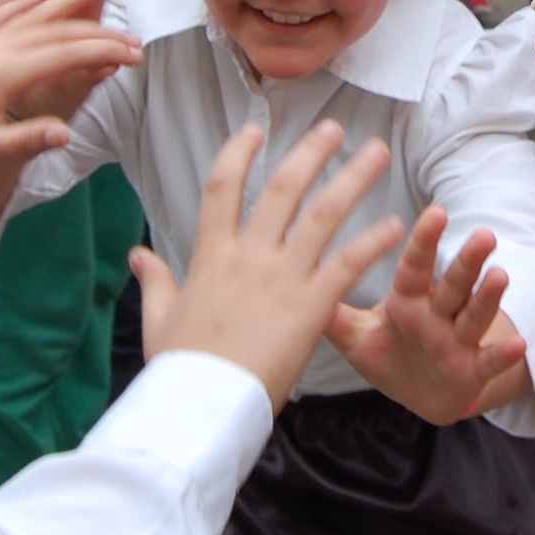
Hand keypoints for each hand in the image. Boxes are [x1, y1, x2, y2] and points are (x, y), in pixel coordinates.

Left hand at [0, 0, 140, 172]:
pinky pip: (10, 11)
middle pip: (61, 30)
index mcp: (8, 71)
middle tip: (133, 40)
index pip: (68, 54)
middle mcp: (2, 47)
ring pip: (37, 13)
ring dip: (71, 3)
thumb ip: (27, 139)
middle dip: (100, 33)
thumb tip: (67, 135)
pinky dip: (33, 0)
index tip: (135, 57)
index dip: (105, 53)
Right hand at [133, 120, 404, 409]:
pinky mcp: (311, 306)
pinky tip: (396, 225)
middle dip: (312, 153)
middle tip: (336, 128)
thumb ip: (155, 281)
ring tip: (378, 153)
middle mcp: (249, 256)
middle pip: (284, 188)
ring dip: (353, 180)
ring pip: (323, 214)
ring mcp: (282, 278)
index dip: (239, 152)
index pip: (223, 186)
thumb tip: (138, 255)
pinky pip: (348, 265)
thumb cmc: (179, 370)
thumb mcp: (159, 320)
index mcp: (210, 255)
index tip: (256, 129)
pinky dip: (373, 242)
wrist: (203, 407)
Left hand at [324, 208, 527, 424]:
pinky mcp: (473, 371)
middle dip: (468, 260)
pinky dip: (504, 355)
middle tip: (484, 234)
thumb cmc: (390, 355)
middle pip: (454, 284)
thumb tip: (286, 281)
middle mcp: (438, 314)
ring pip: (474, 314)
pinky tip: (520, 344)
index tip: (436, 212)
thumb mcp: (356, 336)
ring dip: (488, 296)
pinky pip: (489, 362)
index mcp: (409, 300)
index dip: (425, 242)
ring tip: (501, 274)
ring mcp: (459, 341)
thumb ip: (329, 312)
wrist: (422, 396)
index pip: (416, 267)